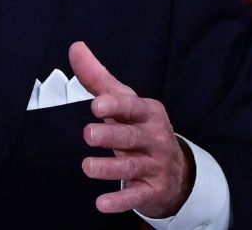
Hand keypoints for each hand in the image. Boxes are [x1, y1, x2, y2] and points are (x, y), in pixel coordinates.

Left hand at [70, 42, 192, 218]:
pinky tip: (102, 204)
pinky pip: (136, 196)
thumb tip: (75, 48)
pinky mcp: (152, 189)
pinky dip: (120, 201)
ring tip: (87, 167)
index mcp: (148, 112)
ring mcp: (155, 165)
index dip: (115, 105)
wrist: (176, 170)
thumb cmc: (140, 128)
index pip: (131, 107)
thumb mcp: (124, 102)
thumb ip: (98, 78)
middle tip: (88, 134)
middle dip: (111, 135)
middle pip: (132, 136)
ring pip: (132, 166)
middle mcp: (155, 137)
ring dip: (109, 168)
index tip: (96, 105)